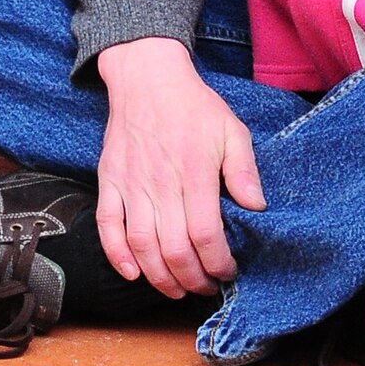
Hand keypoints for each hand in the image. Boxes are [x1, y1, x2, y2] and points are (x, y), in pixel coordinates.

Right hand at [96, 37, 264, 297]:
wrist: (148, 76)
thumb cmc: (193, 106)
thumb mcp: (231, 128)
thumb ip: (243, 169)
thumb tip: (257, 207)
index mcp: (194, 170)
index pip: (205, 234)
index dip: (217, 262)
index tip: (228, 270)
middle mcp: (160, 182)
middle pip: (173, 249)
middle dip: (193, 279)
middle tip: (206, 287)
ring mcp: (131, 184)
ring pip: (141, 246)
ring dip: (160, 278)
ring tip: (178, 289)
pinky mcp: (110, 182)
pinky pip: (107, 227)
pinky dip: (117, 257)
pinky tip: (134, 273)